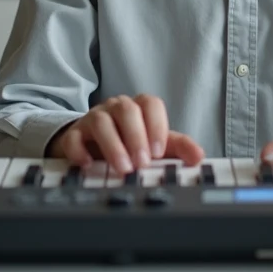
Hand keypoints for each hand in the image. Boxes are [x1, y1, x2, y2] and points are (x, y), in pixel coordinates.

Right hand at [48, 94, 204, 172]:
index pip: (150, 103)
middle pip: (126, 110)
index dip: (156, 125)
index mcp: (138, 108)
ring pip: (101, 121)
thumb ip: (178, 148)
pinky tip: (87, 165)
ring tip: (123, 168)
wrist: (92, 147)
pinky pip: (73, 137)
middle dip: (136, 137)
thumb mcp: (155, 145)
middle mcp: (116, 108)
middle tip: (142, 163)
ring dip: (113, 145)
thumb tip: (198, 156)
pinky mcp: (74, 134)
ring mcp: (93, 119)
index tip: (159, 151)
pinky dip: (79, 150)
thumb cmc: (129, 143)